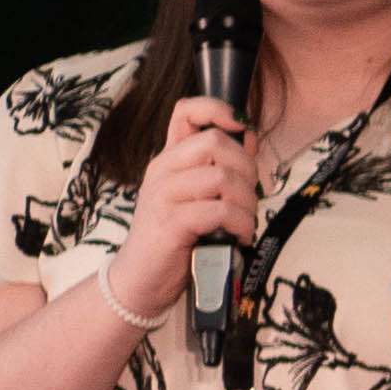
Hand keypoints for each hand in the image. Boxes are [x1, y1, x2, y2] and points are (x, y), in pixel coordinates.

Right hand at [102, 98, 261, 328]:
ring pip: (222, 178)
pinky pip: (219, 211)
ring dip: (246, 204)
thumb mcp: (197, 197)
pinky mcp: (169, 223)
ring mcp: (162, 195)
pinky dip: (239, 225)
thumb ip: (219, 168)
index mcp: (169, 160)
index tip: (242, 128)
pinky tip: (238, 237)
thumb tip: (248, 138)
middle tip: (248, 199)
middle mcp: (162, 170)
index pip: (186, 111)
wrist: (142, 280)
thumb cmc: (178, 238)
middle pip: (216, 143)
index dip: (218, 109)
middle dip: (246, 170)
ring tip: (242, 223)